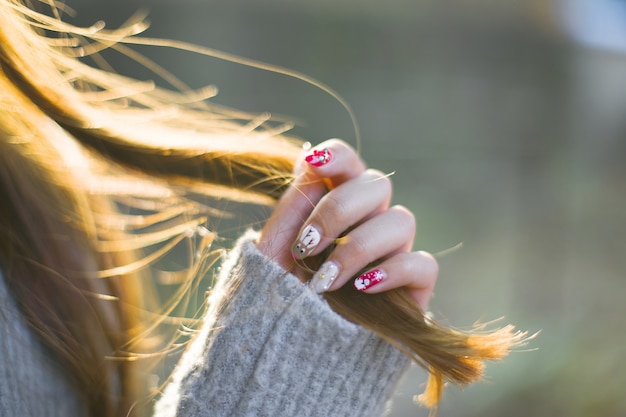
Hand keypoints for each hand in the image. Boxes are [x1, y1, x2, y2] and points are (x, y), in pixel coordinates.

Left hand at [256, 139, 436, 309]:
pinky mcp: (412, 287)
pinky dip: (393, 271)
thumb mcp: (273, 251)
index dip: (336, 155)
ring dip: (358, 247)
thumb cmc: (279, 297)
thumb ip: (292, 206)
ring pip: (402, 220)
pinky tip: (361, 289)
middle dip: (338, 211)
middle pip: (376, 184)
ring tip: (324, 282)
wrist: (291, 352)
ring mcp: (393, 252)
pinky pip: (423, 264)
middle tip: (306, 246)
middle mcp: (370, 221)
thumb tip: (308, 158)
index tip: (311, 165)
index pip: (348, 162)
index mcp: (336, 203)